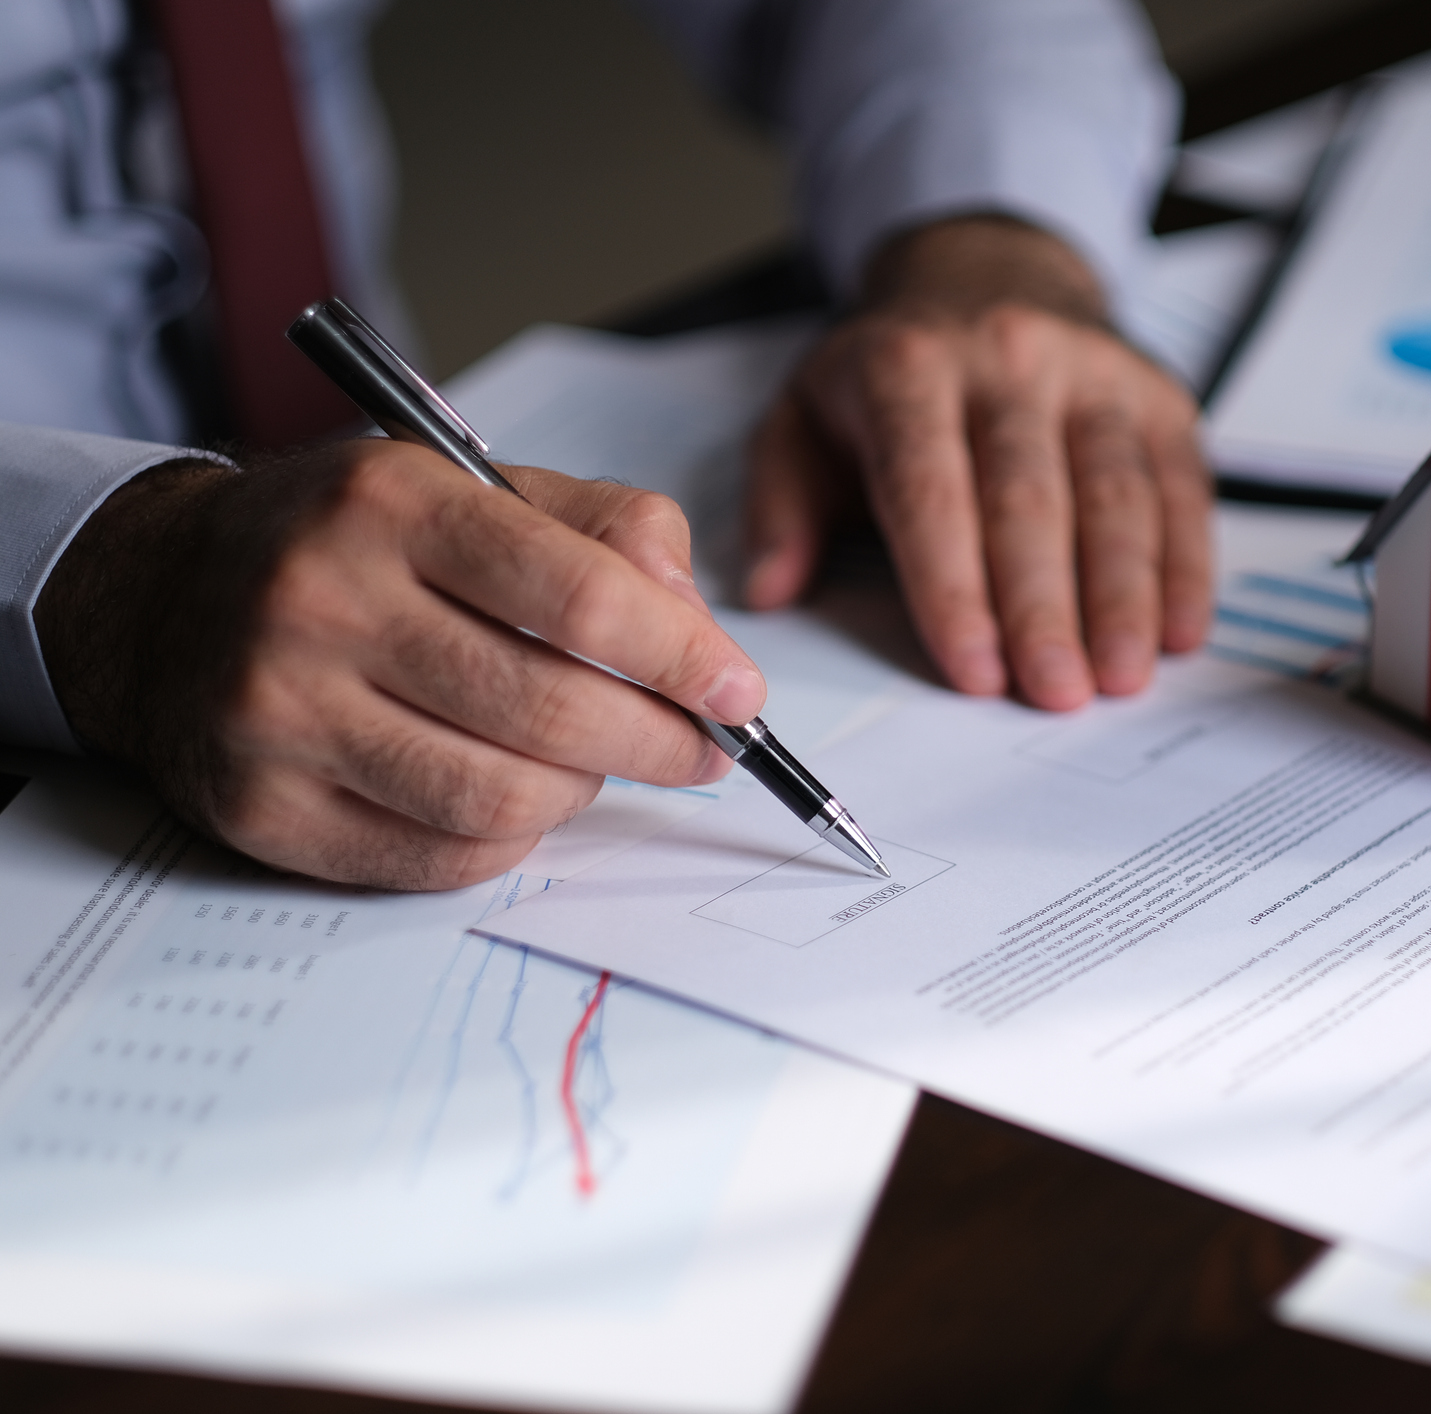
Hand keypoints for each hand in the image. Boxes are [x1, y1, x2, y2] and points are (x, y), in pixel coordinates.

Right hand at [36, 440, 765, 889]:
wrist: (162, 595)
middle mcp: (322, 603)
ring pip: (502, 799)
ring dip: (584, 792)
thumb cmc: (354, 543)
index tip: (738, 692)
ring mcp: (281, 715)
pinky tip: (518, 794)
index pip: (580, 596)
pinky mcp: (262, 809)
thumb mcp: (479, 487)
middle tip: (702, 746)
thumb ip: (610, 531)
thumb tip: (699, 629)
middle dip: (659, 741)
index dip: (682, 657)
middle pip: (551, 711)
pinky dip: (511, 840)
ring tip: (593, 760)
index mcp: (392, 503)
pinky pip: (440, 858)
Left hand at [745, 216, 1213, 710]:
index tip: (975, 671)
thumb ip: (781, 505)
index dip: (955, 588)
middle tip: (1056, 693)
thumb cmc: (896, 368)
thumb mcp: (806, 413)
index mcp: (909, 370)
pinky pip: (1182, 485)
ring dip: (1124, 595)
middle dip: (1045, 607)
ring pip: (1117, 494)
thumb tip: (771, 592)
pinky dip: (1187, 563)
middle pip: (1030, 499)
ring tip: (1121, 676)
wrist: (988, 268)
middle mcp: (1008, 360)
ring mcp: (1093, 373)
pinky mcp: (1158, 395)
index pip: (931, 490)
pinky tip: (1181, 630)